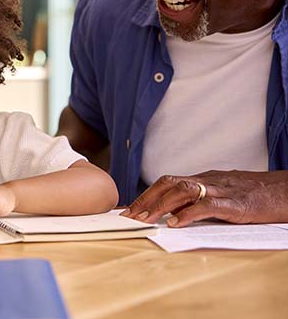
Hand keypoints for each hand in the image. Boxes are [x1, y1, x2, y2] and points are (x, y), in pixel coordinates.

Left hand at [121, 170, 287, 226]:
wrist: (287, 190)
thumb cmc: (257, 196)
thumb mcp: (224, 195)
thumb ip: (201, 201)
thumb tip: (174, 213)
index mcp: (204, 178)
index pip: (167, 182)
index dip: (147, 194)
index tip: (129, 208)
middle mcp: (208, 180)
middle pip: (169, 183)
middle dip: (146, 199)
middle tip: (129, 216)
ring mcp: (221, 190)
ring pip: (183, 190)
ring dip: (160, 205)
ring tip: (145, 219)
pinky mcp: (235, 203)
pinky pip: (207, 206)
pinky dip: (187, 214)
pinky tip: (174, 223)